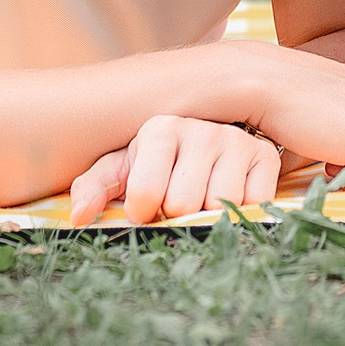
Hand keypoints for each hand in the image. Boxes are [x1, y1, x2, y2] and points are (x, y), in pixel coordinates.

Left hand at [69, 115, 281, 225]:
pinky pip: (250, 205)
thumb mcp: (123, 170)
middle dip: (178, 213)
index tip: (147, 205)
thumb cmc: (159, 163)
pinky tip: (229, 193)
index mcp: (161, 129)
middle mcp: (201, 129)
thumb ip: (95, 188)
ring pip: (217, 207)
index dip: (144, 212)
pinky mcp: (265, 157)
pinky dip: (238, 211)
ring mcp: (237, 141)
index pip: (145, 196)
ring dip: (208, 214)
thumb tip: (79, 216)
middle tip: (179, 198)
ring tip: (203, 194)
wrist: (214, 144)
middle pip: (182, 205)